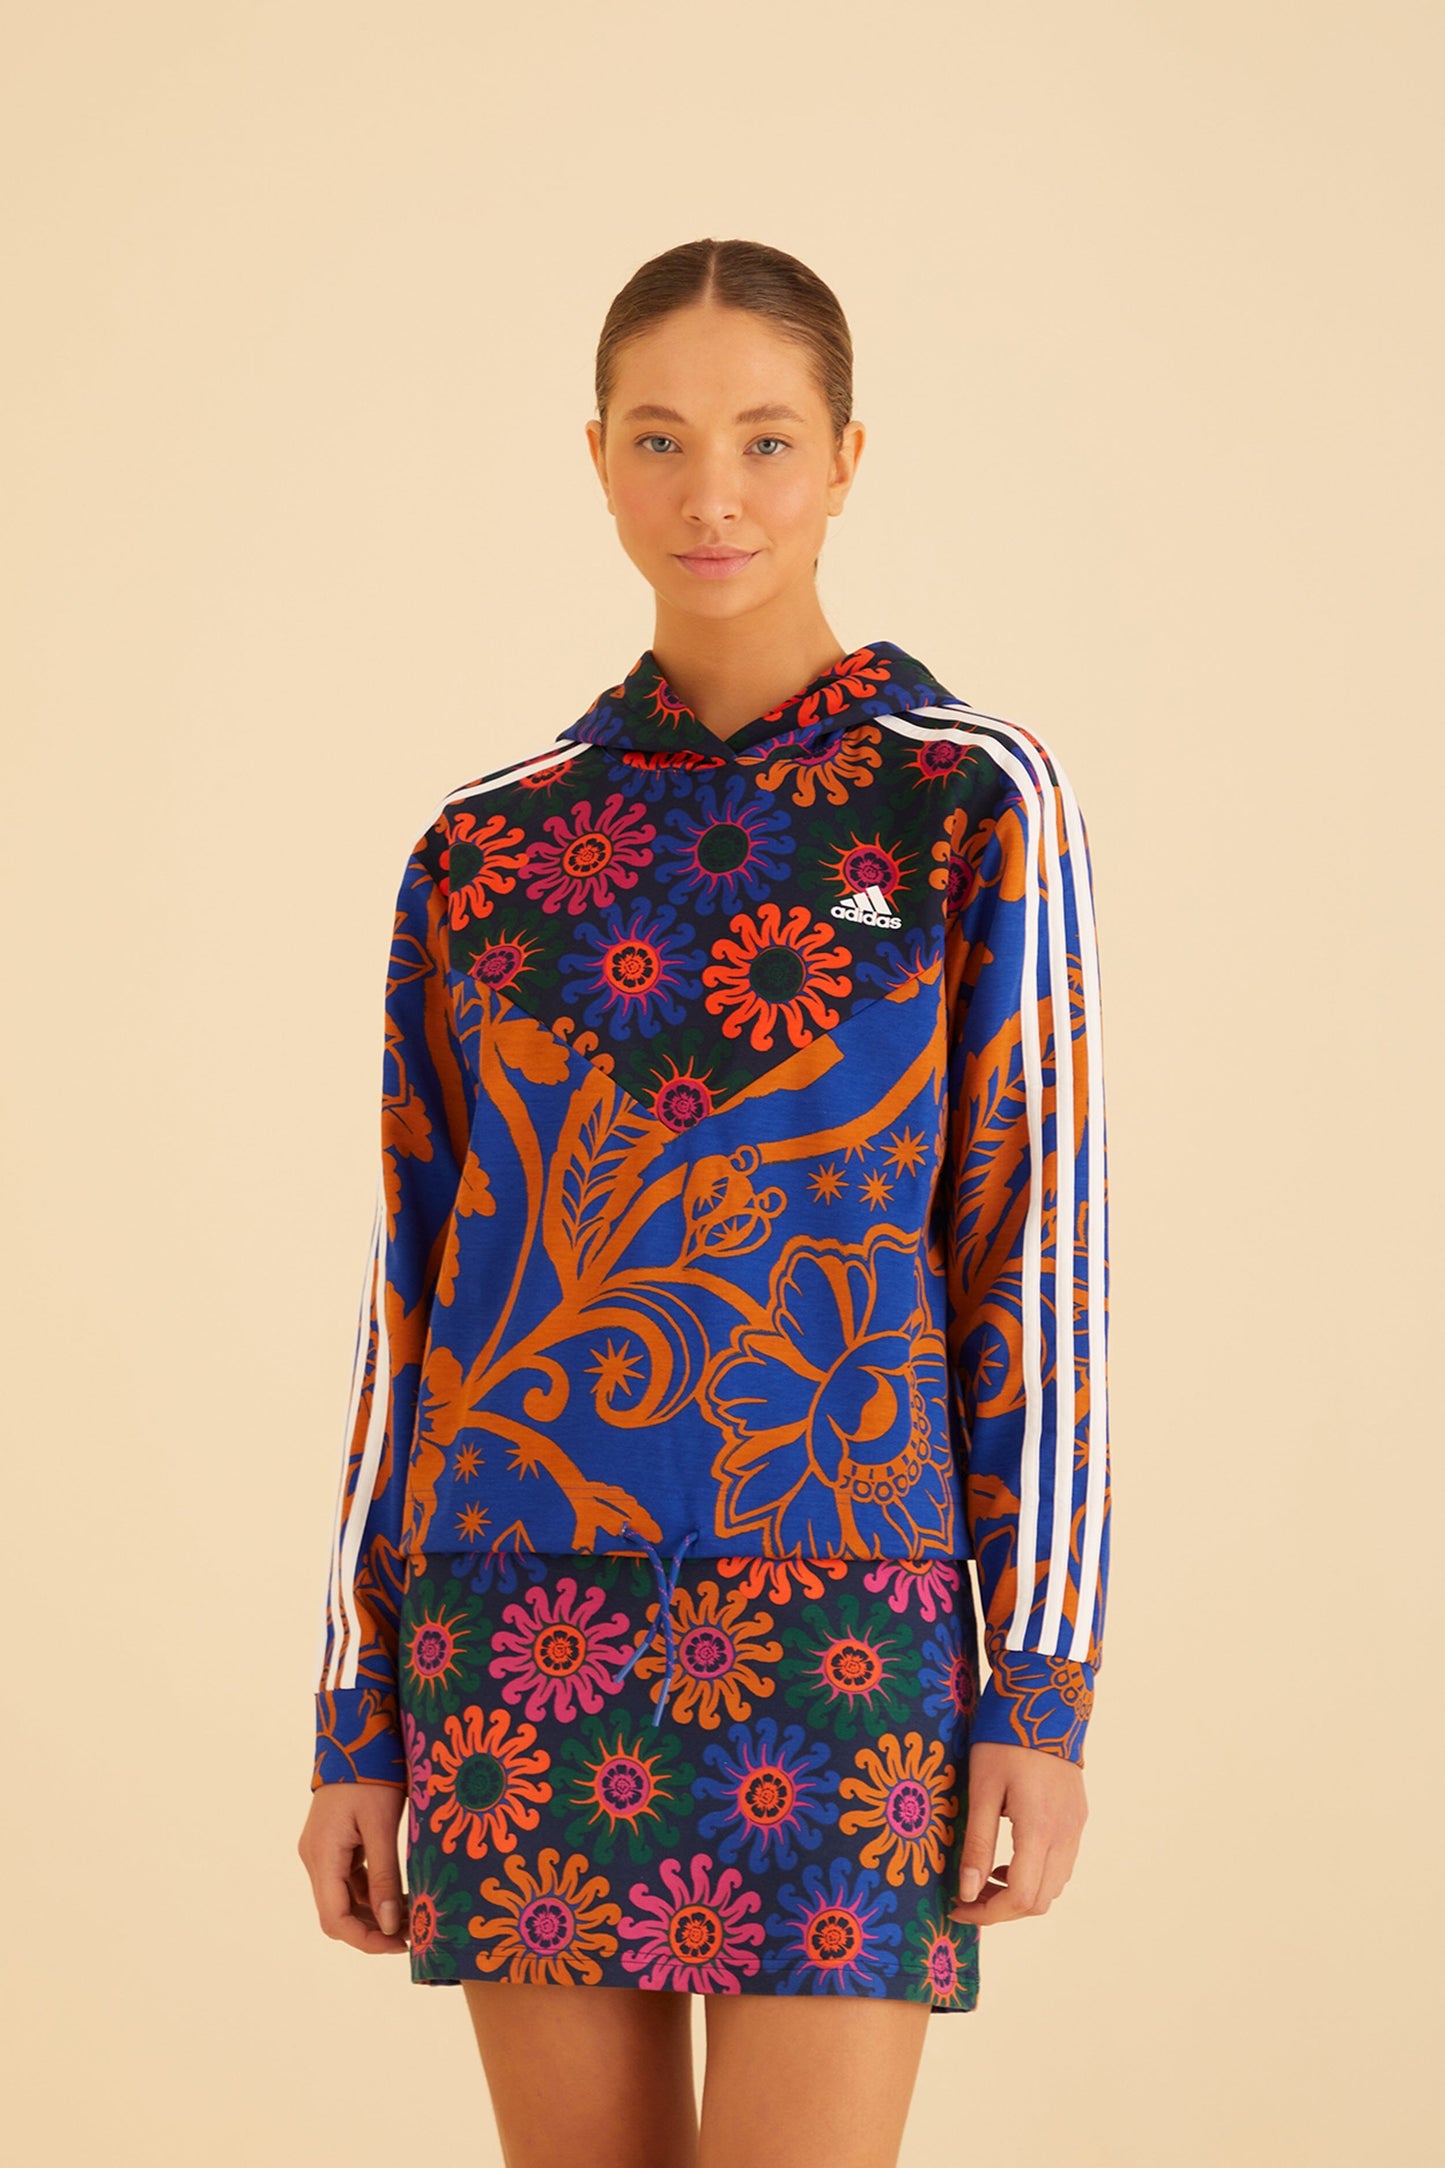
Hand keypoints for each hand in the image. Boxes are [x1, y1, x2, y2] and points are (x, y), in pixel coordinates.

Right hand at [298, 1781, 409, 1953]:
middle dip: (372, 1930)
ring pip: (342, 1899)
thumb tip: (391, 1925)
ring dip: (373, 1912)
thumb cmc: (370, 1774)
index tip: (401, 1945)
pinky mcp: (331, 1843)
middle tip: (411, 1934)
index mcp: (322, 1855)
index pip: (335, 1919)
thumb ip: (385, 1876)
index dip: (366, 1940)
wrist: (355, 1733)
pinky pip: (348, 1880)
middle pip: (336, 1914)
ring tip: (412, 1915)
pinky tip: (399, 1893)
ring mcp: (320, 1850)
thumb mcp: (381, 1825)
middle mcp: (314, 1857)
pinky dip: (370, 1892)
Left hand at [948, 1741, 1086, 1925]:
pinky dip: (1036, 1874)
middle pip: (1041, 1901)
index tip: (958, 1907)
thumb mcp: (981, 1789)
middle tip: (968, 1895)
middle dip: (1003, 1909)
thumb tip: (967, 1892)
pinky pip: (1062, 1864)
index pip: (1021, 1899)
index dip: (988, 1913)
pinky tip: (1010, 1858)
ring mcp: (1075, 1826)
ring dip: (1021, 1893)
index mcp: (1040, 1831)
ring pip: (1054, 1886)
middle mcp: (1065, 1835)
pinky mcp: (1077, 1816)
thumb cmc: (1005, 1740)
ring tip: (985, 1876)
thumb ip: (977, 1843)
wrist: (1045, 1698)